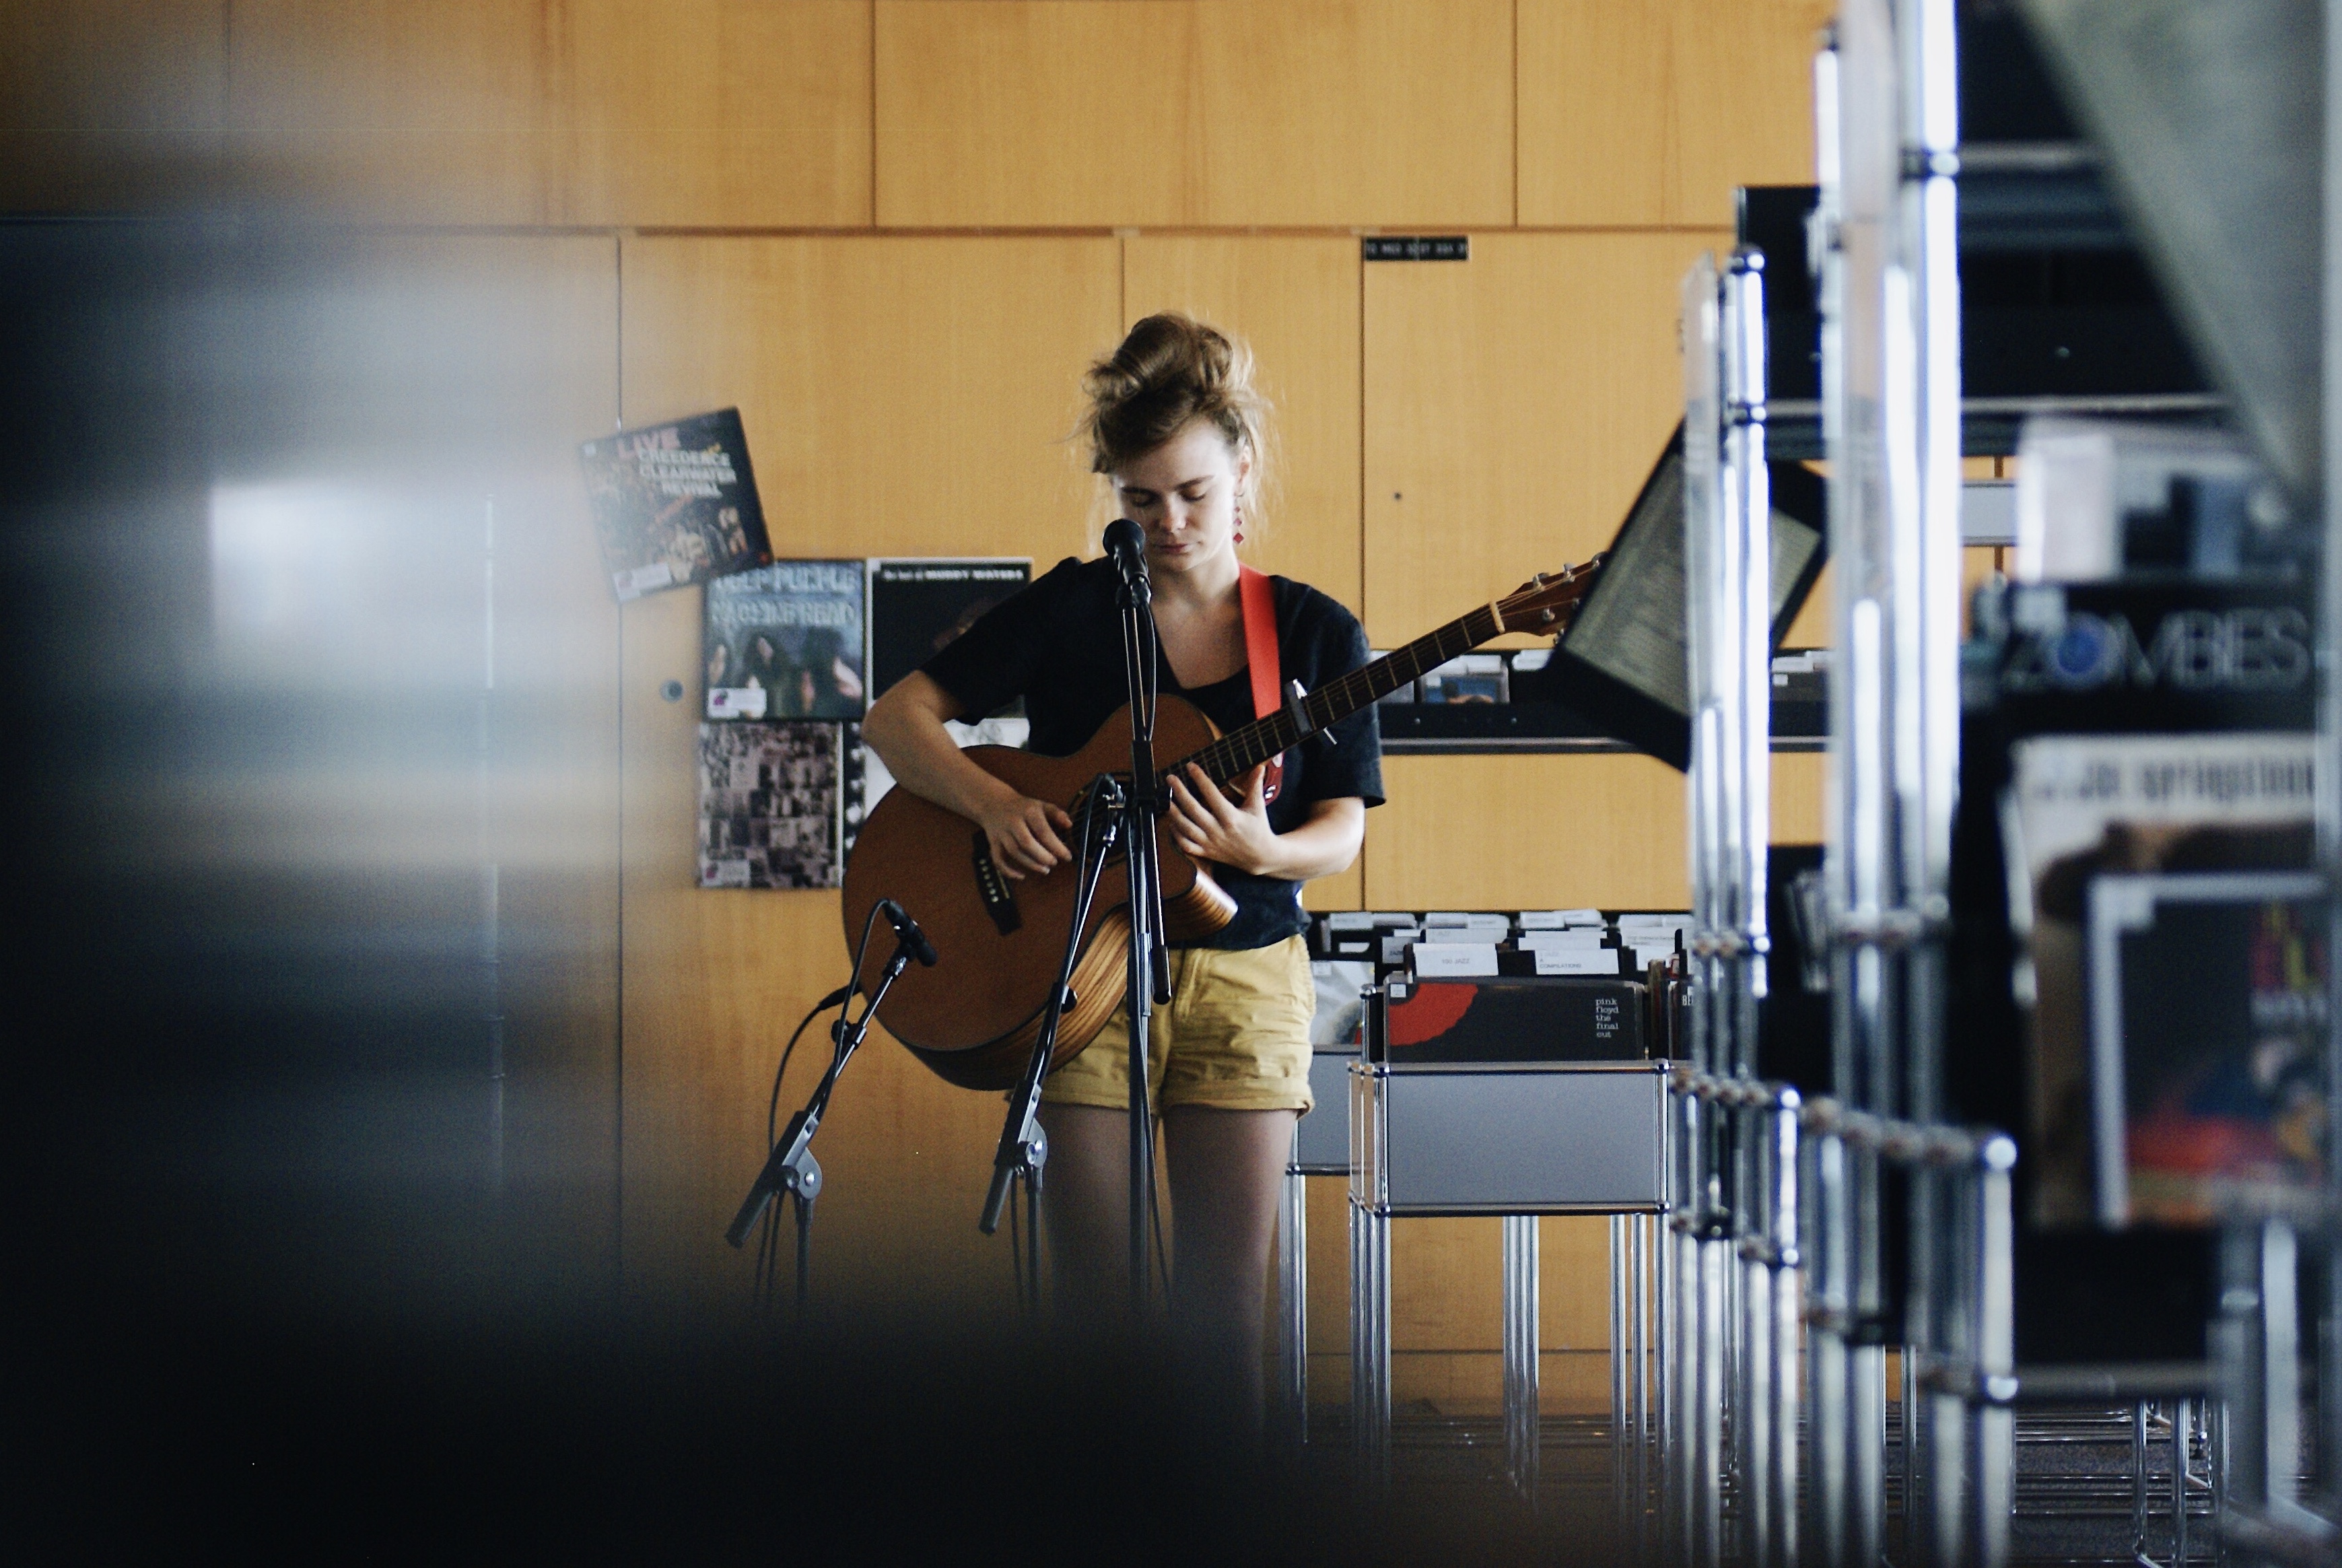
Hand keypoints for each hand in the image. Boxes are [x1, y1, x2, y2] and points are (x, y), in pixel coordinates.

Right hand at [976, 790, 1073, 878]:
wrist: (993, 802)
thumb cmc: (1023, 807)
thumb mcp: (1041, 805)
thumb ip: (1057, 814)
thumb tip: (1069, 825)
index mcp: (1028, 811)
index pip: (1043, 831)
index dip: (1056, 846)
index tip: (1067, 856)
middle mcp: (1013, 822)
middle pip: (1026, 843)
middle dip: (1042, 856)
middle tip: (1054, 863)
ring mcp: (1002, 832)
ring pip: (1014, 852)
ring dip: (1031, 864)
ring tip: (1045, 870)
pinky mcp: (993, 842)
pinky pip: (998, 859)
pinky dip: (1008, 871)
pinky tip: (1021, 876)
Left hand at [1166, 763, 1280, 876]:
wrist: (1260, 857)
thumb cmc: (1258, 828)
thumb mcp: (1257, 807)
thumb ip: (1255, 786)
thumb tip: (1259, 766)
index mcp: (1231, 817)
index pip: (1212, 794)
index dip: (1200, 779)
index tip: (1190, 766)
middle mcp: (1218, 830)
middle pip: (1194, 810)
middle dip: (1180, 792)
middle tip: (1170, 778)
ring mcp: (1210, 843)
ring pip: (1186, 828)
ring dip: (1174, 813)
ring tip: (1166, 799)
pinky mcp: (1206, 852)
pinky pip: (1186, 845)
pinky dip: (1176, 834)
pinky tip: (1172, 822)